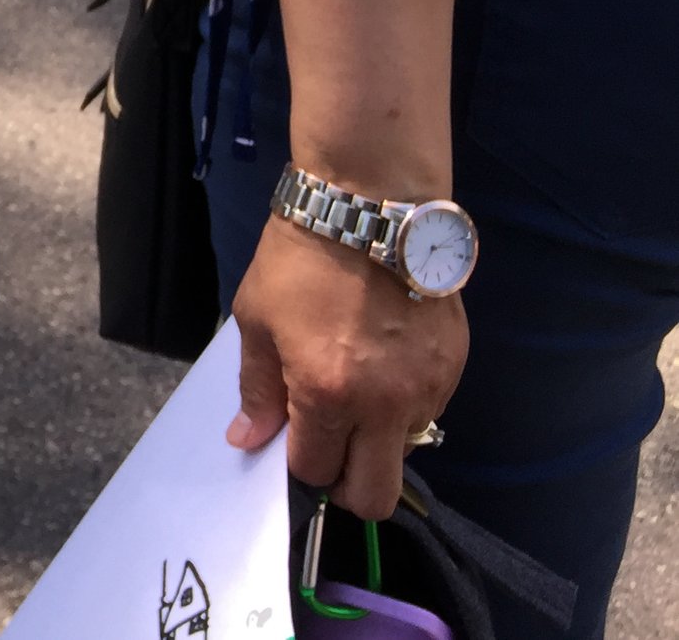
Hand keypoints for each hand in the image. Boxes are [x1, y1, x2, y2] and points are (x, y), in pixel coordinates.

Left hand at [228, 220, 465, 518]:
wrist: (368, 208)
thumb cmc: (300, 260)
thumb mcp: (258, 320)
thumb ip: (257, 388)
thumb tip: (248, 438)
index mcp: (328, 395)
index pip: (317, 472)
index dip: (300, 465)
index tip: (292, 444)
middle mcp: (385, 404)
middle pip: (376, 495)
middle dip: (348, 485)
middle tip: (330, 450)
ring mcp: (428, 388)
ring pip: (406, 451)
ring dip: (379, 438)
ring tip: (355, 385)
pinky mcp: (454, 366)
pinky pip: (429, 411)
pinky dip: (403, 403)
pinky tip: (382, 360)